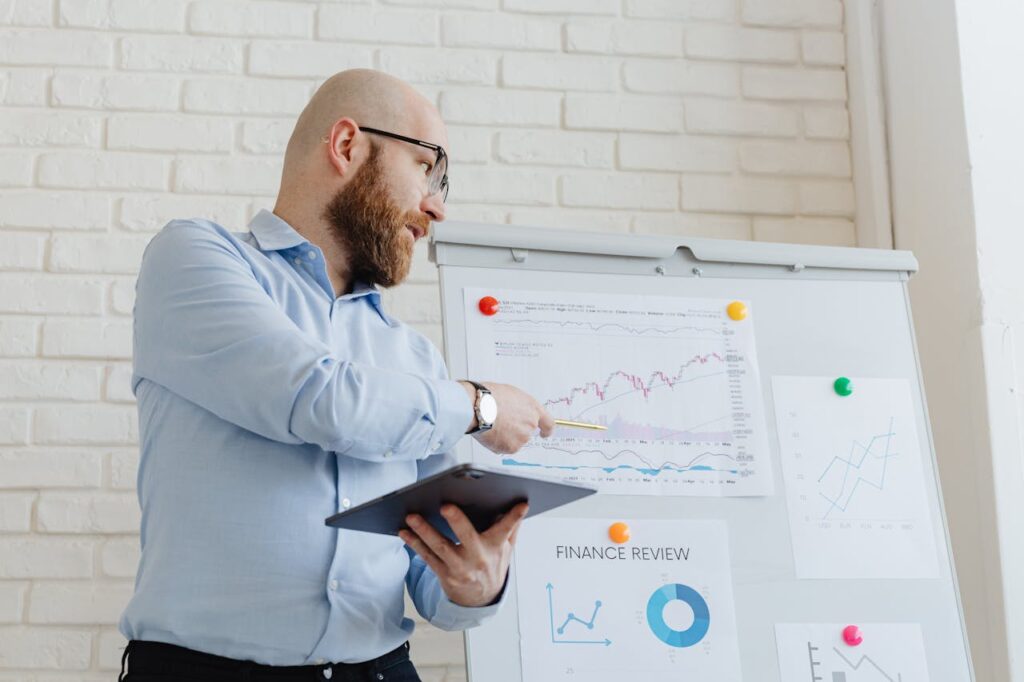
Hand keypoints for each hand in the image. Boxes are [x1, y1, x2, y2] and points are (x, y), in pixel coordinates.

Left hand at [399, 502, 528, 607]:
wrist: (481, 599)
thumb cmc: (492, 566)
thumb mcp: (506, 549)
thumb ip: (511, 528)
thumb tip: (519, 505)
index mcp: (495, 548)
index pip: (506, 530)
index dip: (514, 518)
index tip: (521, 505)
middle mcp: (477, 558)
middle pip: (467, 537)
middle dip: (457, 521)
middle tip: (446, 506)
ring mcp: (459, 567)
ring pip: (440, 547)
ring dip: (424, 531)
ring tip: (412, 516)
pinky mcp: (444, 574)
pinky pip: (427, 557)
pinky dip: (414, 543)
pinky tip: (404, 532)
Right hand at [461, 381, 554, 453]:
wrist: (478, 407)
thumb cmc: (490, 397)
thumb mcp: (512, 394)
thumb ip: (521, 407)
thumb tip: (518, 412)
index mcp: (533, 409)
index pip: (549, 424)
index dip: (547, 430)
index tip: (544, 433)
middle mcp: (530, 424)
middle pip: (527, 432)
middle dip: (516, 430)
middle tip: (502, 423)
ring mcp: (522, 437)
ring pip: (515, 441)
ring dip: (506, 436)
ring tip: (493, 424)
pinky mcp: (511, 447)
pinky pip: (505, 447)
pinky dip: (498, 443)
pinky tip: (490, 432)